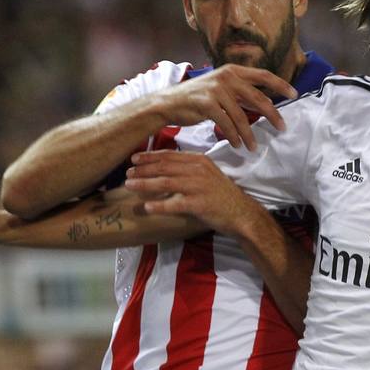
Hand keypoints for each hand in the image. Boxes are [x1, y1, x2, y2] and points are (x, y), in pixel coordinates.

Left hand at [123, 150, 259, 234]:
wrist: (241, 213)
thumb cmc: (222, 195)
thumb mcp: (207, 174)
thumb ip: (188, 168)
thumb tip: (165, 166)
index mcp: (199, 160)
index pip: (169, 155)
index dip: (149, 157)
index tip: (134, 159)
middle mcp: (198, 170)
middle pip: (164, 166)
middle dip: (143, 169)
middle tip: (127, 173)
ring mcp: (199, 186)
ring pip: (166, 182)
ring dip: (145, 183)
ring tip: (129, 186)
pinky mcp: (200, 204)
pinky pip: (175, 204)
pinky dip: (159, 205)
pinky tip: (147, 207)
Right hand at [150, 65, 290, 150]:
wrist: (169, 103)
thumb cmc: (198, 99)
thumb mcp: (222, 90)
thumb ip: (242, 94)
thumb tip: (267, 104)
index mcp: (233, 71)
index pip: (263, 75)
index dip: (280, 84)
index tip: (294, 94)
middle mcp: (226, 77)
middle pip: (258, 97)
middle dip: (272, 115)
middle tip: (282, 127)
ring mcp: (216, 89)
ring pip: (242, 116)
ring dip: (249, 134)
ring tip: (253, 147)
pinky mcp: (207, 103)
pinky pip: (226, 124)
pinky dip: (234, 136)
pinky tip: (238, 144)